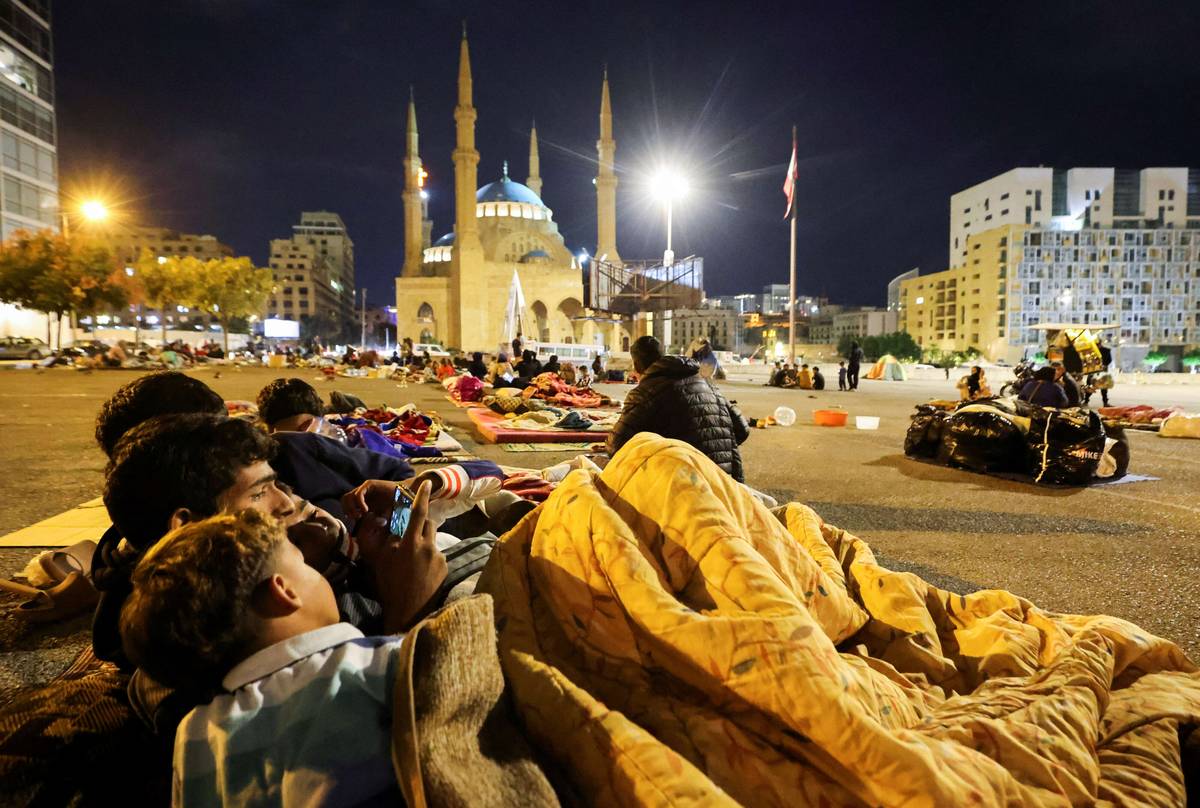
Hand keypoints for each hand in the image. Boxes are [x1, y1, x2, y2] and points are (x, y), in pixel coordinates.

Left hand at [341, 479, 410, 521]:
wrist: (404, 496)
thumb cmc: (393, 507)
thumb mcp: (379, 517)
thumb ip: (371, 522)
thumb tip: (362, 533)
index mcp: (361, 500)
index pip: (345, 504)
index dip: (347, 512)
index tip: (355, 520)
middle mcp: (361, 493)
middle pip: (344, 499)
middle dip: (347, 510)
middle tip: (356, 518)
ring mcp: (364, 488)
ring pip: (348, 496)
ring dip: (351, 507)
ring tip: (360, 515)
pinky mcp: (369, 484)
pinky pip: (358, 494)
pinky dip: (359, 503)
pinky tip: (366, 511)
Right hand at [362, 480, 447, 632]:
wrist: (408, 611)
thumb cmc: (389, 585)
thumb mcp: (378, 560)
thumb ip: (378, 538)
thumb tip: (380, 522)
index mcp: (411, 542)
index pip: (417, 512)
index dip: (421, 496)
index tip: (427, 482)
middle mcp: (427, 547)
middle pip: (427, 524)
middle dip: (418, 523)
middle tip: (407, 534)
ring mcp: (438, 557)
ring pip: (431, 540)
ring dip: (422, 542)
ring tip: (410, 558)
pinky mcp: (445, 567)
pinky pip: (436, 555)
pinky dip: (428, 557)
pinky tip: (419, 571)